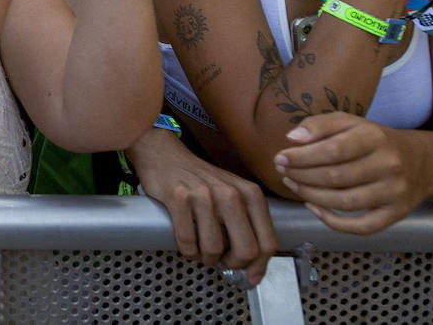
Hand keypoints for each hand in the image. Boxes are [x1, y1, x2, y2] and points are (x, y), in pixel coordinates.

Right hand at [128, 129, 276, 285]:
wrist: (165, 155)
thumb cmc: (200, 180)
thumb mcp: (233, 193)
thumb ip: (247, 222)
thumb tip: (254, 266)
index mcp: (250, 194)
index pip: (267, 242)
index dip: (260, 265)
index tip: (251, 276)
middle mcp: (230, 193)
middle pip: (246, 250)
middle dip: (233, 263)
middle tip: (223, 261)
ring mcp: (204, 195)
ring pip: (214, 249)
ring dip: (206, 258)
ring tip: (201, 251)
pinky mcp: (178, 198)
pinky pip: (187, 241)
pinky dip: (187, 251)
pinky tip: (187, 245)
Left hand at [274, 112, 426, 234]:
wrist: (422, 162)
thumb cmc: (375, 140)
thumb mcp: (350, 122)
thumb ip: (320, 125)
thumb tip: (292, 139)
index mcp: (375, 137)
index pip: (333, 150)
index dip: (302, 157)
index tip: (280, 158)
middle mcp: (388, 165)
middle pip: (336, 177)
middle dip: (301, 176)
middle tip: (282, 172)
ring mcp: (395, 193)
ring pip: (345, 202)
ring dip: (311, 196)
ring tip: (292, 185)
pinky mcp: (397, 214)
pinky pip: (362, 226)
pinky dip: (333, 222)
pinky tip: (313, 208)